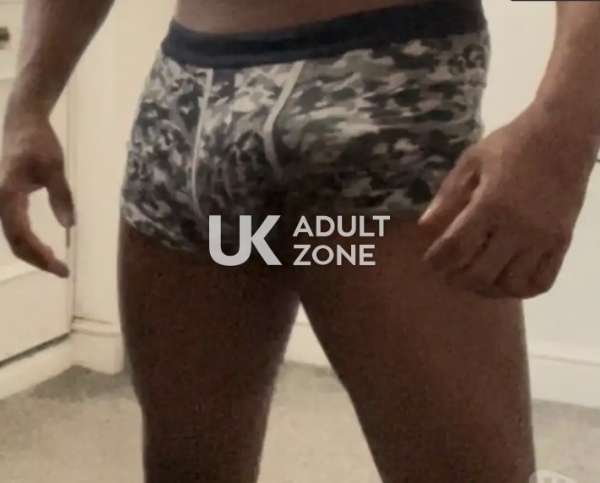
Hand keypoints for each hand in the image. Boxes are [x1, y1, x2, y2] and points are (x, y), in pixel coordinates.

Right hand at [0, 113, 74, 276]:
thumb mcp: (55, 168)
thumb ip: (62, 196)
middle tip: (62, 270)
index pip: (20, 237)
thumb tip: (69, 226)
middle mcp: (0, 202)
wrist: (23, 123)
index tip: (60, 268)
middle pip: (15, 241)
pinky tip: (45, 248)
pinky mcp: (8, 199)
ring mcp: (3, 201)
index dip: (39, 256)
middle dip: (37, 259)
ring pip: (14, 236)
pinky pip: (15, 227)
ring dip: (33, 252)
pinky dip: (29, 241)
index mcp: (7, 196)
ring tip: (56, 262)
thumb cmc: (39, 143)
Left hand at [418, 102, 595, 298]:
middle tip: (447, 273)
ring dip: (487, 288)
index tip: (429, 263)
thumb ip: (447, 195)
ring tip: (475, 278)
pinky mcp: (562, 242)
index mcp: (491, 205)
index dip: (437, 261)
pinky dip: (520, 288)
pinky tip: (505, 279)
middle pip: (480, 274)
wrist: (564, 135)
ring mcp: (542, 238)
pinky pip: (541, 281)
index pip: (456, 248)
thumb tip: (423, 226)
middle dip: (456, 279)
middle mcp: (518, 227)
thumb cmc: (511, 145)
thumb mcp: (472, 161)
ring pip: (510, 285)